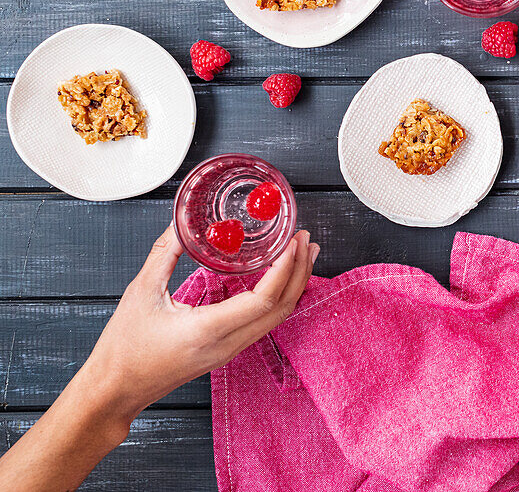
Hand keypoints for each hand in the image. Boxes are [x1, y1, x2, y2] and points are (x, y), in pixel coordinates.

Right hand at [84, 225, 318, 421]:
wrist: (115, 391)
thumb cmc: (123, 348)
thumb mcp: (141, 293)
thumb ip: (164, 254)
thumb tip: (181, 223)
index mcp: (207, 330)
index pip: (262, 301)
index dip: (285, 269)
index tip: (293, 242)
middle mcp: (226, 344)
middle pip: (281, 309)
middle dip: (300, 271)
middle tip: (306, 239)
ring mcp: (230, 351)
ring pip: (277, 318)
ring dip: (294, 284)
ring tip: (303, 253)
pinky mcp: (227, 351)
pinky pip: (264, 323)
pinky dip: (279, 298)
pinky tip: (281, 278)